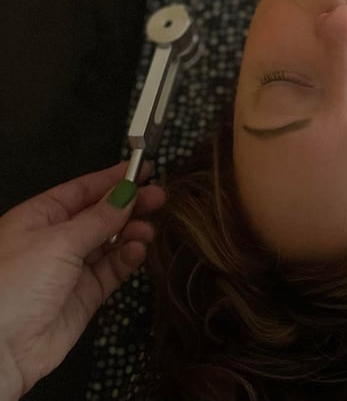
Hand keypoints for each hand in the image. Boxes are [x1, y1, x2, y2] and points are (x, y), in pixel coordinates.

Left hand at [0, 161, 165, 400]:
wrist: (0, 350)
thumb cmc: (14, 284)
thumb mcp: (59, 241)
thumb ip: (99, 218)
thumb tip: (126, 193)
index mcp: (39, 217)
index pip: (83, 189)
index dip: (113, 179)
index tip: (143, 169)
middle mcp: (56, 240)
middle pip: (100, 215)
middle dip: (129, 205)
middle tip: (158, 198)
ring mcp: (71, 269)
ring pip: (110, 242)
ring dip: (131, 232)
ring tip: (147, 230)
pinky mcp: (84, 296)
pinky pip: (112, 270)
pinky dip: (127, 259)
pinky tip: (137, 250)